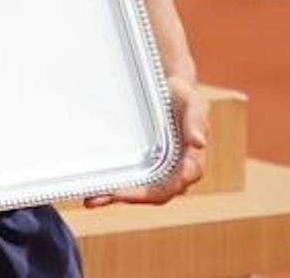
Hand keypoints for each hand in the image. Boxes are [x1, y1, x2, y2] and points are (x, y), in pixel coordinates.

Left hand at [86, 75, 208, 207]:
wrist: (171, 89)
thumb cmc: (184, 96)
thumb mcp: (193, 103)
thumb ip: (197, 121)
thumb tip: (200, 143)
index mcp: (191, 164)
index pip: (170, 187)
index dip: (147, 193)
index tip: (122, 194)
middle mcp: (176, 173)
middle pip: (152, 194)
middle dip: (124, 199)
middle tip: (94, 199)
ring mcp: (161, 171)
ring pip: (139, 191)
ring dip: (114, 197)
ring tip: (89, 200)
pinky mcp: (147, 164)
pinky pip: (132, 180)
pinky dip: (113, 187)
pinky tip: (92, 190)